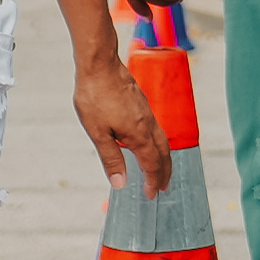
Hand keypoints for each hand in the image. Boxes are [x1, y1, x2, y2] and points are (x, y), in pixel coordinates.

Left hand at [76, 46, 169, 192]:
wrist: (99, 64)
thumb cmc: (95, 96)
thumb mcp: (97, 133)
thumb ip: (111, 158)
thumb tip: (120, 183)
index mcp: (139, 134)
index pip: (152, 164)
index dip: (152, 181)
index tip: (151, 194)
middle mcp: (148, 124)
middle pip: (163, 154)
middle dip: (164, 172)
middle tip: (162, 187)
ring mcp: (146, 112)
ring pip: (162, 140)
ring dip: (163, 158)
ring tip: (159, 169)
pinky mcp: (141, 103)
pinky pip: (156, 129)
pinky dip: (157, 143)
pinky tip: (147, 142)